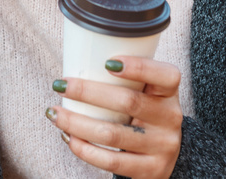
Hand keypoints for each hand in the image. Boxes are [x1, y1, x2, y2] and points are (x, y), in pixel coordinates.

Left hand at [45, 57, 182, 177]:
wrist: (161, 154)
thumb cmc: (143, 112)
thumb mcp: (145, 92)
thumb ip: (124, 78)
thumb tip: (78, 58)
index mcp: (169, 92)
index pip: (166, 76)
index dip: (139, 67)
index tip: (107, 62)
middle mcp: (170, 118)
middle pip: (128, 101)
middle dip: (87, 92)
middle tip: (59, 85)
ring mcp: (163, 147)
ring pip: (113, 134)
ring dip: (76, 123)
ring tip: (54, 113)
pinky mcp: (151, 170)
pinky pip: (111, 161)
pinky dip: (84, 149)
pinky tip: (68, 137)